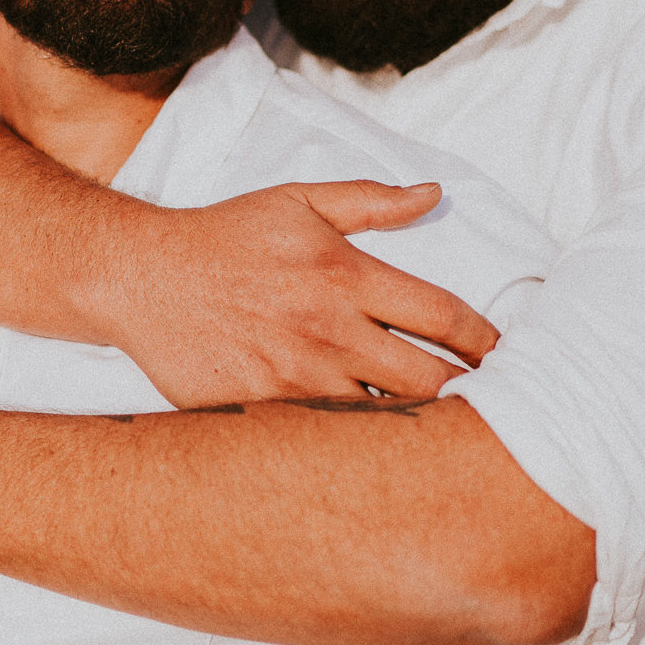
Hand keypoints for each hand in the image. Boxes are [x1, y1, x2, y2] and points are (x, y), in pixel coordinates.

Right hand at [94, 181, 499, 407]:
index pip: (441, 316)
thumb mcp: (299, 201)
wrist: (143, 276)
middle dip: (463, 396)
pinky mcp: (263, 410)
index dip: (484, 341)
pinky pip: (325, 439)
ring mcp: (295, 377)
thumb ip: (371, 201)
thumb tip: (433, 194)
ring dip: (412, 427)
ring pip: (381, 420)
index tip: (500, 355)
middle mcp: (328, 329)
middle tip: (483, 405)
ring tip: (440, 437)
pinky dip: (353, 445)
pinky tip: (371, 451)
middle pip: (427, 382)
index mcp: (346, 275)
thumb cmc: (226, 236)